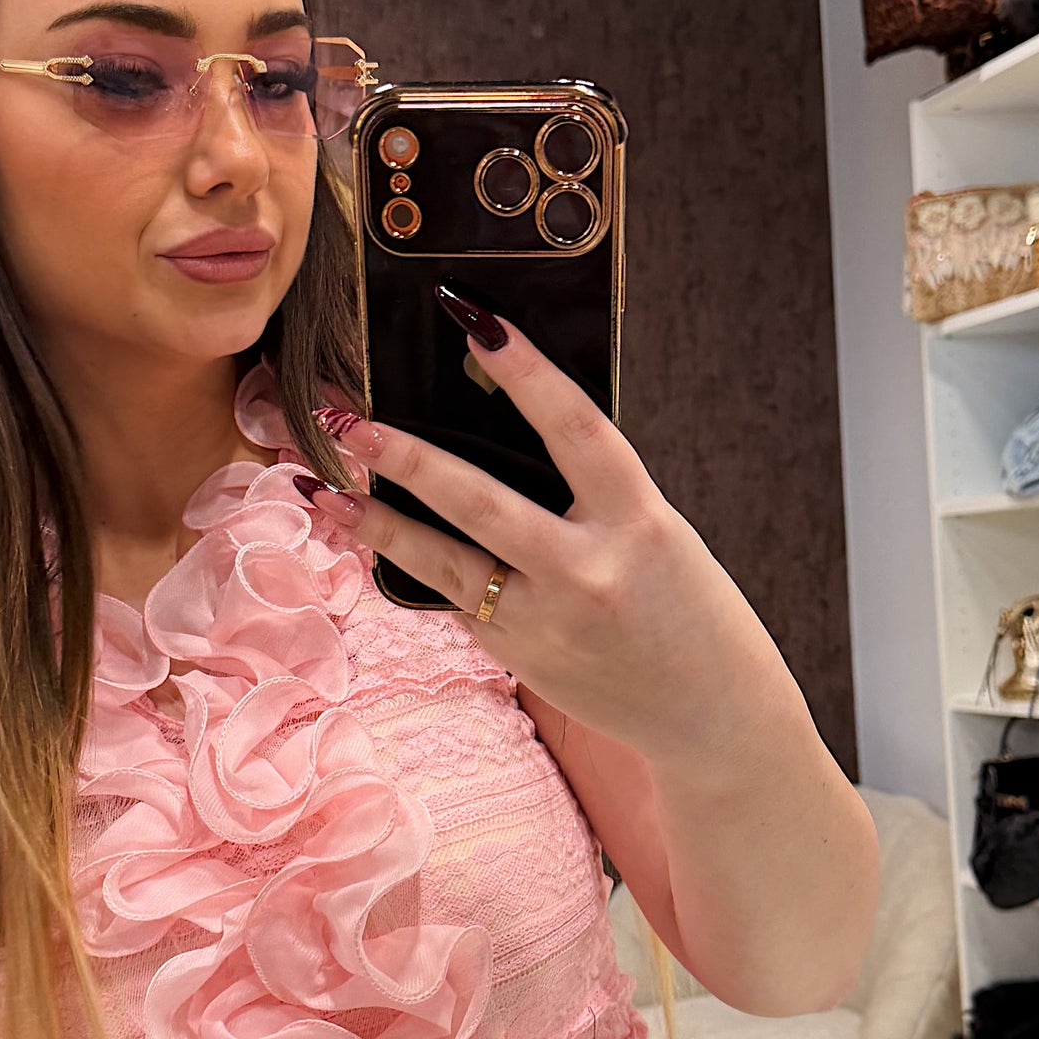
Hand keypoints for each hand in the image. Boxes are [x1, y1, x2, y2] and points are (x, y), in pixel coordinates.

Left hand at [298, 287, 788, 767]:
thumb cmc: (687, 610)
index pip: (574, 427)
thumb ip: (592, 496)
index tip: (474, 323)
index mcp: (639, 521)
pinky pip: (457, 598)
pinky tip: (371, 536)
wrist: (712, 715)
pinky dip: (416, 564)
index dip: (524, 372)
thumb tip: (504, 438)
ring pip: (446, 562)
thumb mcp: (657, 536)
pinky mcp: (518, 656)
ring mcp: (547, 621)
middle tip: (348, 424)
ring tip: (325, 492)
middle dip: (408, 459)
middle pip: (481, 501)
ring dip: (380, 524)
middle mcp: (589, 571)